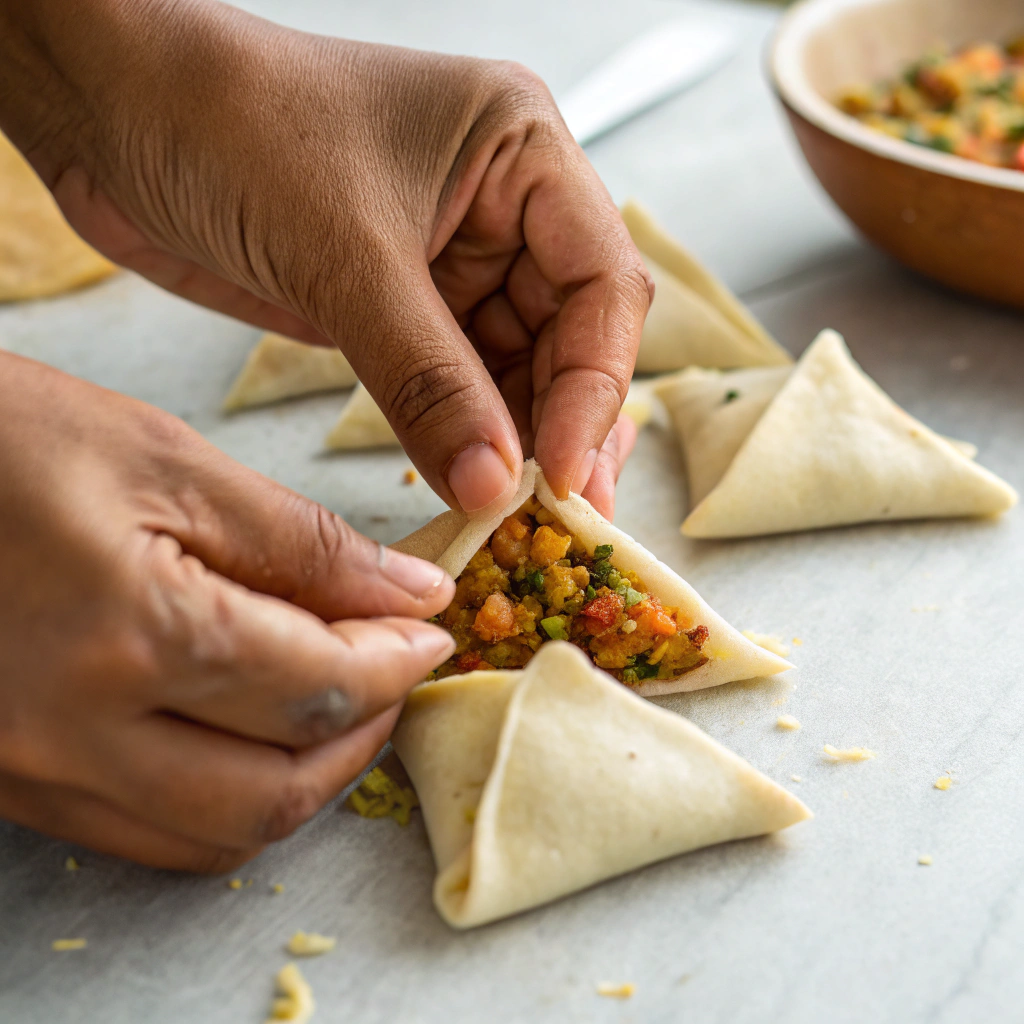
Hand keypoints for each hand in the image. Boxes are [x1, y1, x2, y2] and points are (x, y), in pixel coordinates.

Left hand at [0, 0, 650, 517]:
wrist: (115, 113)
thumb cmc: (228, 122)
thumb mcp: (344, 254)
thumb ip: (427, 378)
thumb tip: (496, 483)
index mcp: (520, 152)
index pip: (602, 282)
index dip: (594, 384)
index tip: (559, 469)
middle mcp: (503, 207)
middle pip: (570, 336)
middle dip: (562, 427)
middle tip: (560, 518)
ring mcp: (454, 260)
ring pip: (515, 370)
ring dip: (515, 445)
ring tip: (519, 520)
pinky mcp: (402, 307)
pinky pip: (455, 385)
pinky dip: (463, 440)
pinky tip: (469, 487)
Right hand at [0, 352, 454, 870]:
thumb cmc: (5, 439)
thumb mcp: (168, 460)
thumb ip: (303, 540)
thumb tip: (411, 591)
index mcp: (127, 633)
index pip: (315, 687)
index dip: (397, 661)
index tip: (431, 628)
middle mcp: (71, 731)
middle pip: (273, 791)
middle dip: (363, 734)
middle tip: (396, 669)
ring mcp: (29, 771)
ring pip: (213, 837)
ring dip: (302, 779)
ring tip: (338, 703)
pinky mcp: (9, 778)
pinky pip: (146, 832)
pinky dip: (225, 798)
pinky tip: (250, 732)